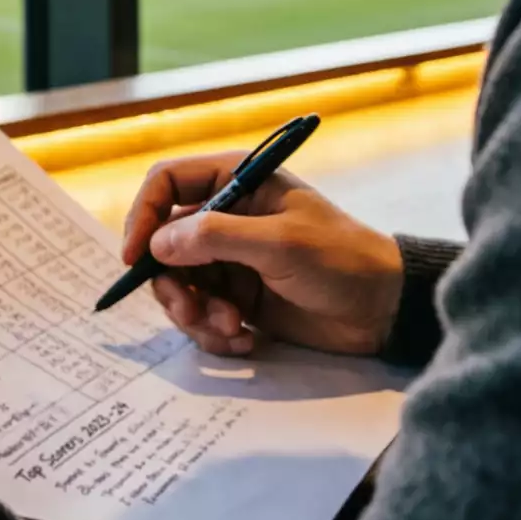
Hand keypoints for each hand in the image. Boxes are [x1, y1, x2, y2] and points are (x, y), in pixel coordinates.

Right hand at [121, 151, 404, 357]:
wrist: (383, 309)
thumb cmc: (342, 260)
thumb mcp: (280, 243)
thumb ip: (216, 238)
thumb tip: (158, 243)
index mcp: (238, 181)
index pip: (168, 183)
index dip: (143, 216)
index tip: (137, 258)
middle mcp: (227, 217)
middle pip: (164, 244)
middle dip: (173, 284)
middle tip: (192, 312)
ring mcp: (231, 259)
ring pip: (180, 286)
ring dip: (196, 314)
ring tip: (232, 328)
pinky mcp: (239, 298)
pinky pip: (203, 315)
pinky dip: (215, 332)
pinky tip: (247, 339)